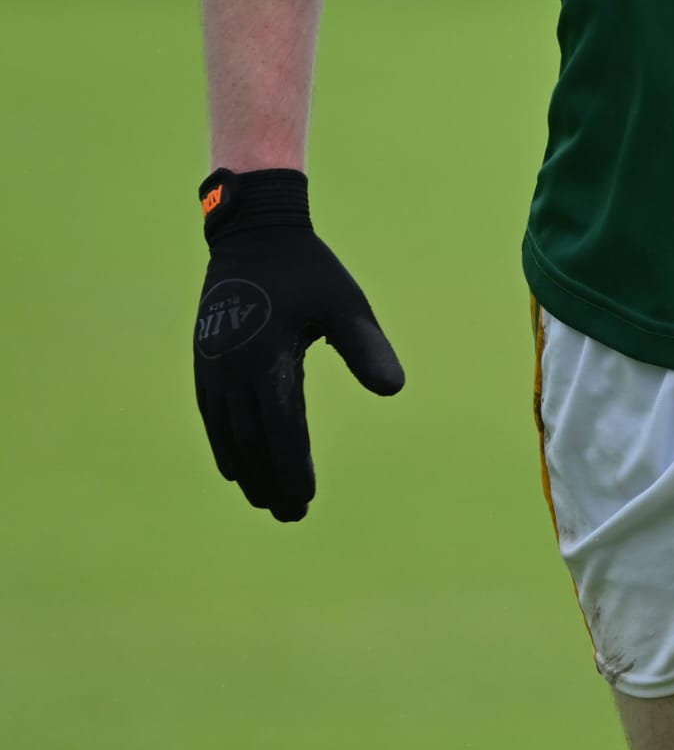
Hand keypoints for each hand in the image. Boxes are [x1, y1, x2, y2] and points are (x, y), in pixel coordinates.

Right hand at [193, 168, 403, 520]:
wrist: (255, 234)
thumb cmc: (309, 270)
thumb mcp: (345, 303)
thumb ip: (366, 346)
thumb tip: (393, 390)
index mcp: (268, 359)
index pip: (281, 431)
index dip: (292, 469)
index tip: (305, 499)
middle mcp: (233, 370)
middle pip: (251, 443)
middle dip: (271, 482)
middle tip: (292, 515)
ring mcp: (214, 368)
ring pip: (227, 435)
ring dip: (247, 472)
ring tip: (268, 501)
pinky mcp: (205, 362)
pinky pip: (212, 417)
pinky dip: (225, 446)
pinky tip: (238, 467)